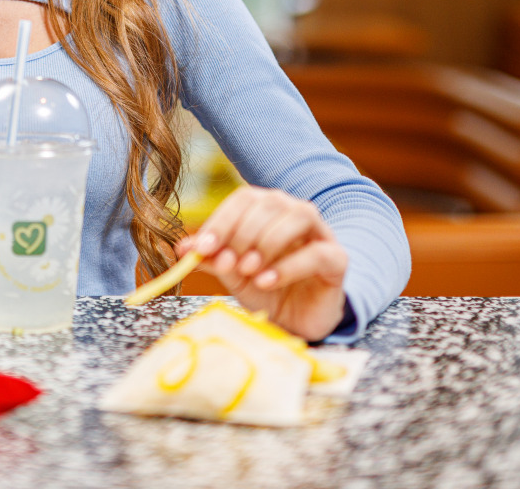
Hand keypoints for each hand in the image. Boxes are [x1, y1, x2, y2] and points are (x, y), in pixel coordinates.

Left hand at [176, 186, 347, 341]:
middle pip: (270, 203)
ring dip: (268, 242)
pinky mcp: (337, 260)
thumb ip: (211, 258)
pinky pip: (317, 253)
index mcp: (268, 210)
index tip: (201, 247)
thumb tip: (182, 247)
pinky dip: (288, 266)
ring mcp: (320, 233)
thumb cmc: (266, 288)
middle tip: (228, 264)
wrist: (297, 320)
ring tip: (249, 271)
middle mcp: (295, 213)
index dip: (221, 220)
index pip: (244, 199)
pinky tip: (267, 282)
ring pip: (298, 216)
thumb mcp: (232, 274)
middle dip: (243, 234)